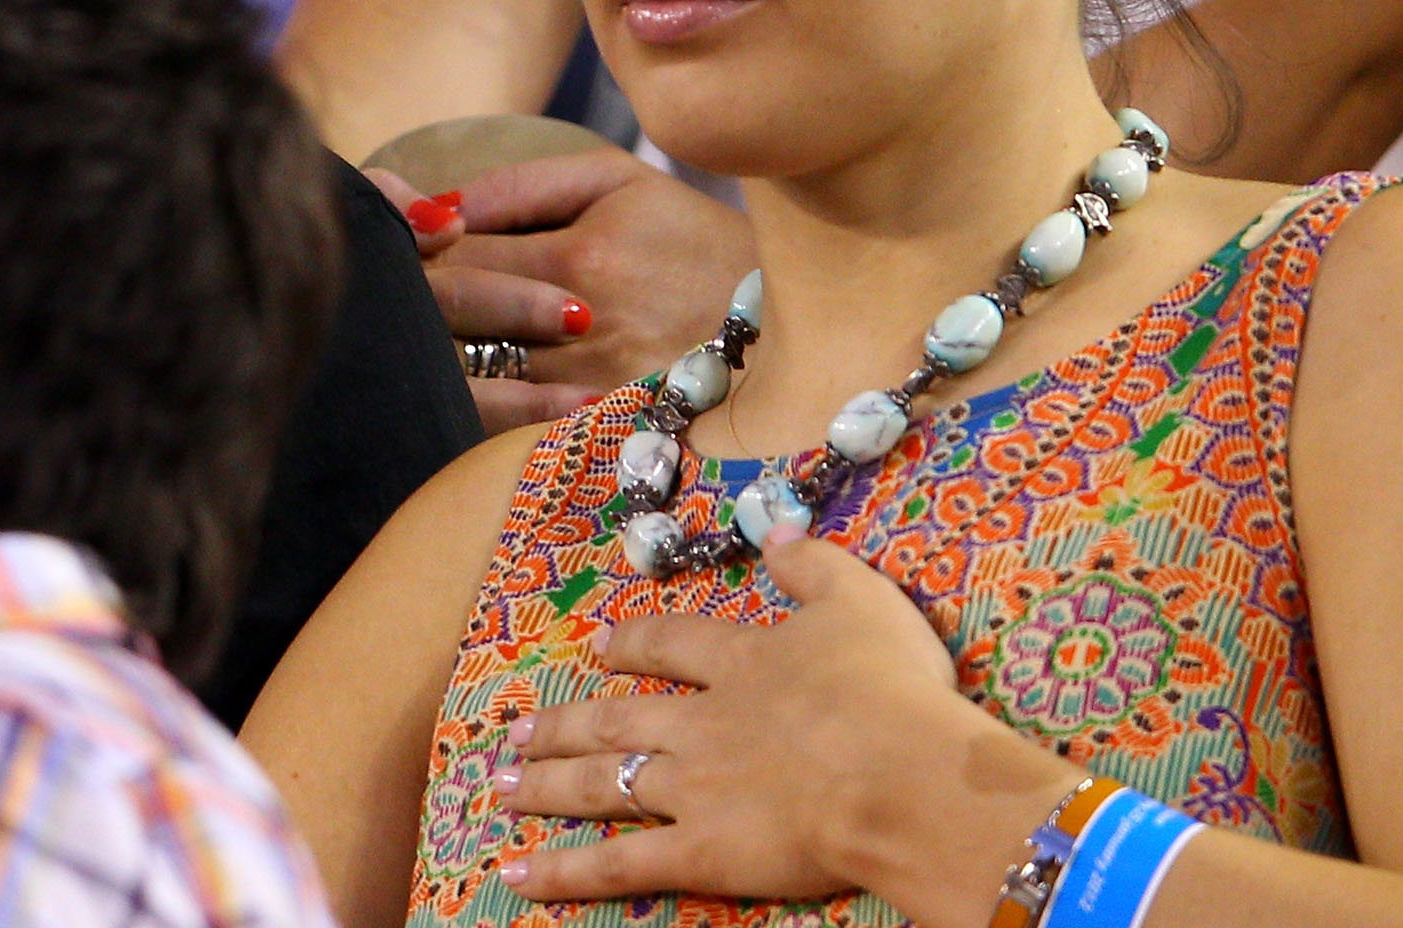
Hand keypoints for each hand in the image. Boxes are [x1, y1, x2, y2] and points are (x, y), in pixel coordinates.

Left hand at [378, 151, 747, 430]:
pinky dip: (472, 413)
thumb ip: (522, 185)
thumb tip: (435, 207)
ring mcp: (592, 394)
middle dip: (403, 306)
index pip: (457, 258)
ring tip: (388, 349)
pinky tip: (441, 398)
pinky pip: (511, 431)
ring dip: (426, 364)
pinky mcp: (603, 437)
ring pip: (474, 382)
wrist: (781, 326)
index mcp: (582, 258)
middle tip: (366, 297)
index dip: (405, 251)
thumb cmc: (690, 239)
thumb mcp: (618, 182)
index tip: (379, 245)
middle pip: (454, 324)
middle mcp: (584, 332)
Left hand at [489, 529, 1054, 909]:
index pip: (671, 646)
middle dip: (563, 724)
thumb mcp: (860, 600)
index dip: (632, 646)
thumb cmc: (890, 689)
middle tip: (516, 731)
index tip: (600, 646)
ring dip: (547, 785)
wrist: (900, 773)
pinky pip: (619, 864)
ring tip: (501, 788)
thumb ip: (812, 566)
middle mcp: (701, 722)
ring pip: (602, 783)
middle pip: (615, 719)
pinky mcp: (700, 851)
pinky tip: (519, 873)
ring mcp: (693, 787)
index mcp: (741, 662)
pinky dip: (566, 871)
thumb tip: (775, 529)